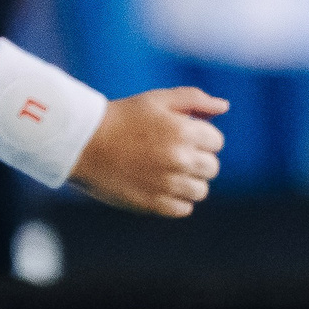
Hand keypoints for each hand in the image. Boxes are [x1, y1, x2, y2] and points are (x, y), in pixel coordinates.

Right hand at [71, 87, 226, 216]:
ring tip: (165, 172)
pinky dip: (176, 200)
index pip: (216, 142)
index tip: (180, 136)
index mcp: (184, 131)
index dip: (200, 138)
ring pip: (201, 191)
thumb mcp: (157, 100)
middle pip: (212, 168)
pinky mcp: (154, 204)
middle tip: (172, 154)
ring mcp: (167, 184)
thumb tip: (224, 107)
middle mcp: (180, 159)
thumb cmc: (123, 118)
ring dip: (189, 182)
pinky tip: (159, 186)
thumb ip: (194, 99)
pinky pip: (184, 208)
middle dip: (197, 160)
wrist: (84, 143)